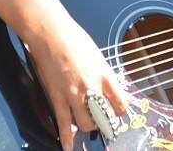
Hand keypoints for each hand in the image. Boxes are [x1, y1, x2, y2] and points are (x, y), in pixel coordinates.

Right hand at [26, 17, 129, 150]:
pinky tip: (69, 146)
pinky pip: (64, 124)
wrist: (51, 33)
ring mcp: (74, 94)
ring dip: (88, 126)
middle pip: (105, 118)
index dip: (121, 111)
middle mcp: (92, 87)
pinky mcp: (58, 98)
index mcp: (105, 74)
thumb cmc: (74, 38)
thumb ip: (106, 75)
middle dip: (105, 122)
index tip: (119, 112)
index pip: (121, 103)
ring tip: (87, 122)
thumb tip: (115, 88)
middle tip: (104, 121)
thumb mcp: (97, 55)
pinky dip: (67, 139)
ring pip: (86, 124)